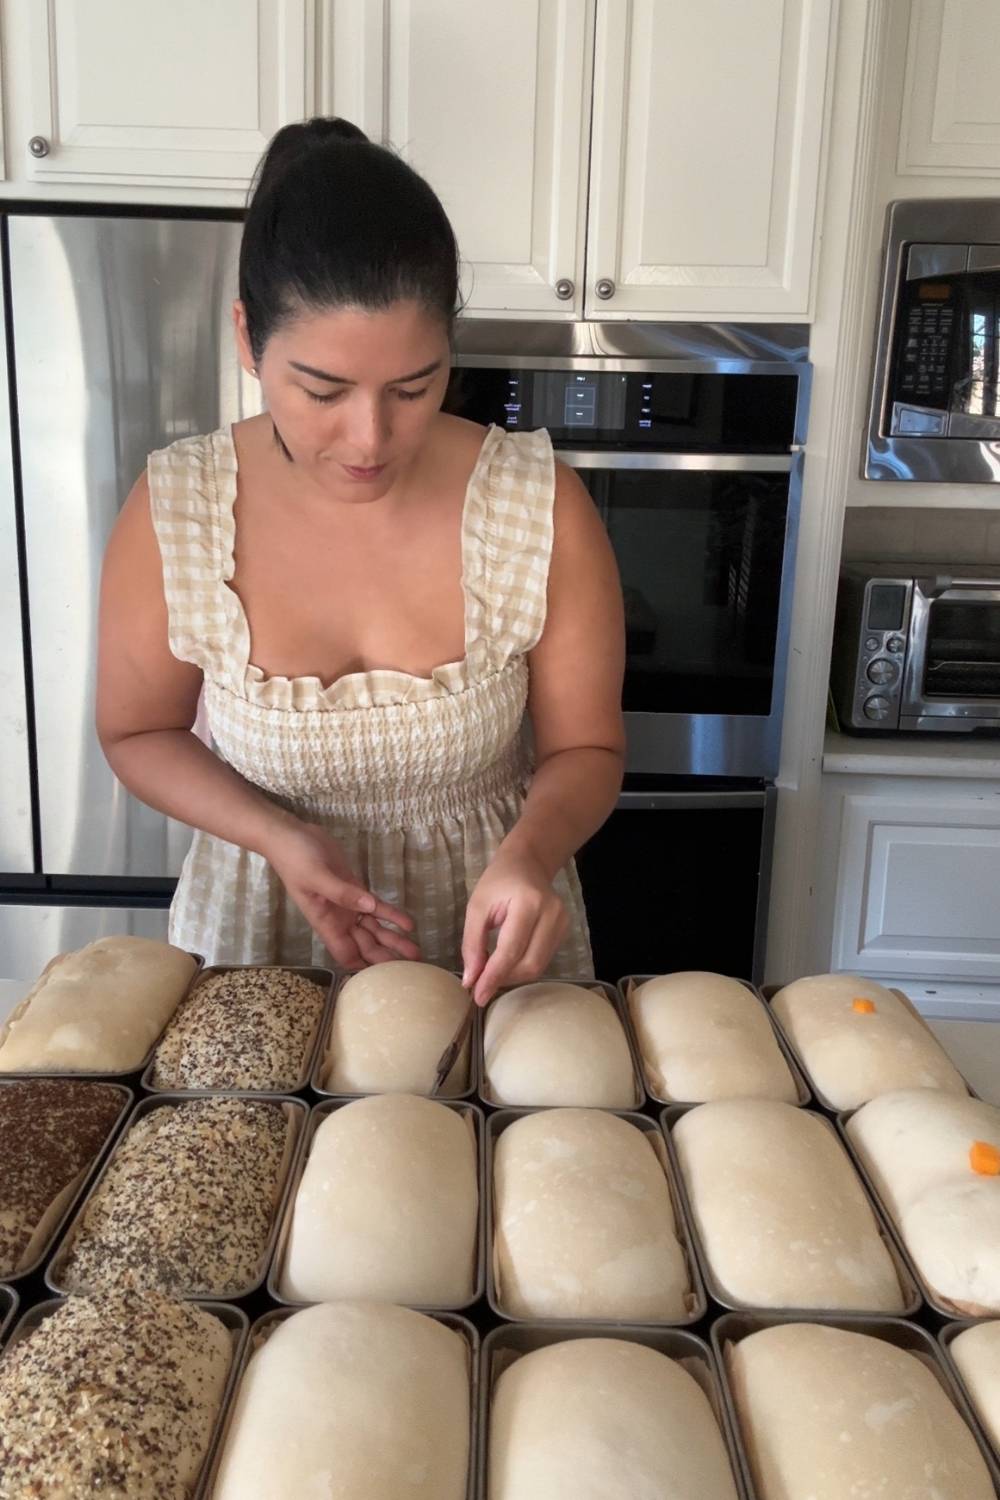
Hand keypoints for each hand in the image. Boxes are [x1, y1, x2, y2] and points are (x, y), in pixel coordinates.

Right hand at [265, 820, 420, 970]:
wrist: (292, 836)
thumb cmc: (296, 859)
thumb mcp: (317, 876)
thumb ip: (342, 893)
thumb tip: (369, 908)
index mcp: (326, 923)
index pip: (347, 955)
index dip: (364, 968)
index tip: (386, 978)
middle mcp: (338, 920)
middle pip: (366, 947)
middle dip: (386, 958)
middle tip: (412, 969)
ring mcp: (349, 906)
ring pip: (375, 930)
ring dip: (394, 941)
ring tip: (416, 952)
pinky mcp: (356, 890)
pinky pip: (377, 908)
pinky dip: (392, 916)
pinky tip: (409, 925)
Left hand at [461, 848, 568, 1006]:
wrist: (527, 863)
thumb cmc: (498, 881)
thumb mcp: (477, 907)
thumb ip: (472, 943)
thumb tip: (471, 980)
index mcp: (528, 903)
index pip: (510, 950)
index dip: (493, 976)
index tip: (477, 995)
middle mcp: (551, 914)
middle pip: (529, 963)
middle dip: (504, 979)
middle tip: (481, 986)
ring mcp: (562, 923)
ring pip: (538, 966)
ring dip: (513, 976)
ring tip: (492, 973)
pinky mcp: (564, 930)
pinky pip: (543, 959)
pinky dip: (523, 967)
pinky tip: (508, 962)